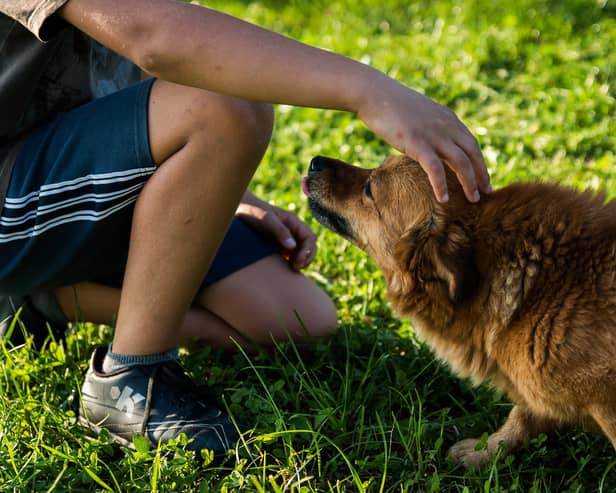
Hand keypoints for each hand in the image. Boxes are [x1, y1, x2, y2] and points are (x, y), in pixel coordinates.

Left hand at [236, 196, 316, 270]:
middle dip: (306, 258)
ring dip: (300, 262)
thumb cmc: (252, 211)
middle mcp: (292, 230)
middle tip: (295, 268)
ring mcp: (286, 238)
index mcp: (293, 222)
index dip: (307, 251)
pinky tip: (284, 268)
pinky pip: (290, 256)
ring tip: (291, 269)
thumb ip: (280, 231)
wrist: (237, 210)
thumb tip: (292, 246)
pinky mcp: (278, 245)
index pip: (309, 237)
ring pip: (300, 252)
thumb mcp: (266, 219)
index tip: (297, 261)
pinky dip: (290, 262)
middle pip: (309, 246)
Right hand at [355, 72, 490, 202]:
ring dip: (469, 182)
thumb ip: (430, 127)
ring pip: (461, 162)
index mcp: (448, 118)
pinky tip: (443, 199)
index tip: (482, 178)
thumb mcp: (418, 115)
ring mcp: (433, 134)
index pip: (471, 143)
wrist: (374, 94)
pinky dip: (441, 185)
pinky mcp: (417, 143)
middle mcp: (446, 126)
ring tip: (473, 200)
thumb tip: (429, 142)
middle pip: (473, 153)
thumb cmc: (390, 105)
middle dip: (481, 174)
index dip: (479, 161)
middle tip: (487, 192)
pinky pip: (435, 168)